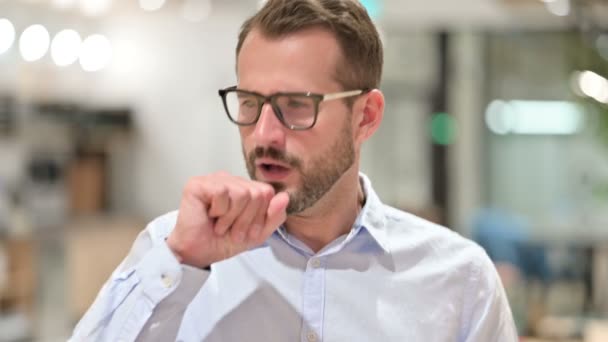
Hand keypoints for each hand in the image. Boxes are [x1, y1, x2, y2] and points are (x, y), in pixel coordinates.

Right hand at [166, 172, 288, 268]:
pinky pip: (222, 192)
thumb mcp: (257, 233)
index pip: (267, 192)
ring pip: (241, 193)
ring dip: (232, 218)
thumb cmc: (222, 241)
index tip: (246, 231)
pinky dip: (219, 211)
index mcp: (244, 188)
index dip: (259, 216)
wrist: (199, 254)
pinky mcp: (198, 184)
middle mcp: (230, 180)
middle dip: (246, 219)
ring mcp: (214, 180)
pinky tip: (210, 216)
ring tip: (221, 225)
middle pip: (257, 193)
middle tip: (232, 230)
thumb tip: (285, 197)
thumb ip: (274, 216)